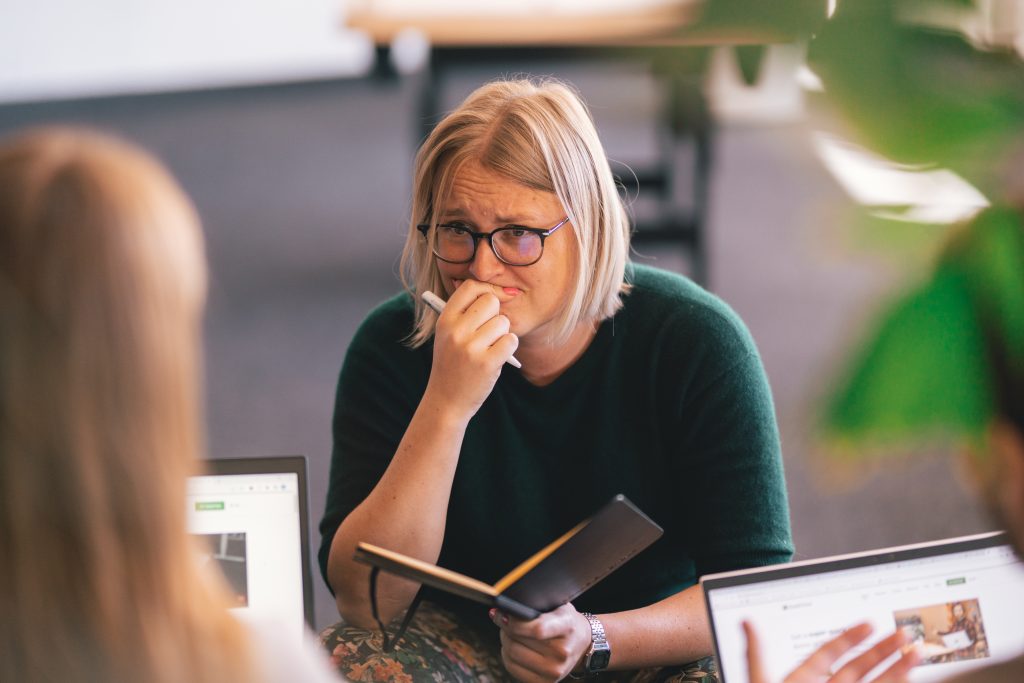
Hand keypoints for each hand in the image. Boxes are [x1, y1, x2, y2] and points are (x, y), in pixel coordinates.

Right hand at [424, 279, 518, 419]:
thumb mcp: (448, 336)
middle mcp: (455, 331)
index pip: (470, 287)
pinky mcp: (487, 363)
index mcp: (445, 320)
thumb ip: (465, 313)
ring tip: (490, 348)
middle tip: (489, 332)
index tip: (494, 300)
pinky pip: (511, 340)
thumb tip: (499, 291)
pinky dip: (509, 347)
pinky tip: (498, 357)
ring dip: (503, 334)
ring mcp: (470, 347)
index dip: (486, 290)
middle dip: (496, 314)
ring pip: (503, 322)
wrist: (446, 401)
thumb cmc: (452, 364)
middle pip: (491, 301)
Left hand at [490, 604, 592, 681]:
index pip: (537, 629)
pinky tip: (513, 647)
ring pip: (512, 654)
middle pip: (518, 641)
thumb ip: (536, 607)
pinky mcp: (545, 682)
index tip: (503, 614)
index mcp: (567, 627)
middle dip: (505, 628)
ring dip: (505, 641)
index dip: (514, 622)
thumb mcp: (558, 606)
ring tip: (509, 633)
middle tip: (503, 620)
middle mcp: (562, 652)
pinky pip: (513, 668)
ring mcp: (554, 670)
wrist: (581, 644)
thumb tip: (503, 610)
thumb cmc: (566, 622)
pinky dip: (507, 656)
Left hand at [744, 621, 919, 682]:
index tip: (870, 623)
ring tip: (916, 653)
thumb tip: (746, 621)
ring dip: (897, 671)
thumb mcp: (762, 682)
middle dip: (882, 650)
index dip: (849, 638)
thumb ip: (756, 654)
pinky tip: (910, 678)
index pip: (828, 655)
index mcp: (803, 682)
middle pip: (858, 668)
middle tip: (903, 634)